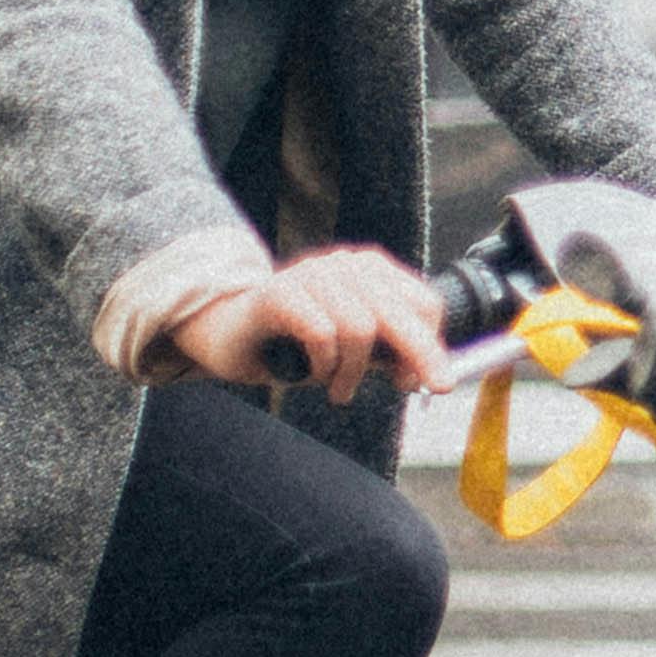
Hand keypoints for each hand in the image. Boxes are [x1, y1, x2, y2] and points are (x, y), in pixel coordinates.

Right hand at [169, 245, 454, 406]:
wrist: (224, 332)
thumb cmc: (292, 342)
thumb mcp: (350, 348)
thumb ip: (385, 353)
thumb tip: (422, 375)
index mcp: (370, 271)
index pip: (423, 303)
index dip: (431, 343)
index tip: (428, 380)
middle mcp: (345, 266)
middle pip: (400, 314)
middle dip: (421, 355)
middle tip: (430, 390)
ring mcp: (312, 275)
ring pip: (360, 330)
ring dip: (352, 372)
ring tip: (338, 389)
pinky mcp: (281, 293)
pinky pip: (322, 334)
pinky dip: (323, 364)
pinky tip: (313, 373)